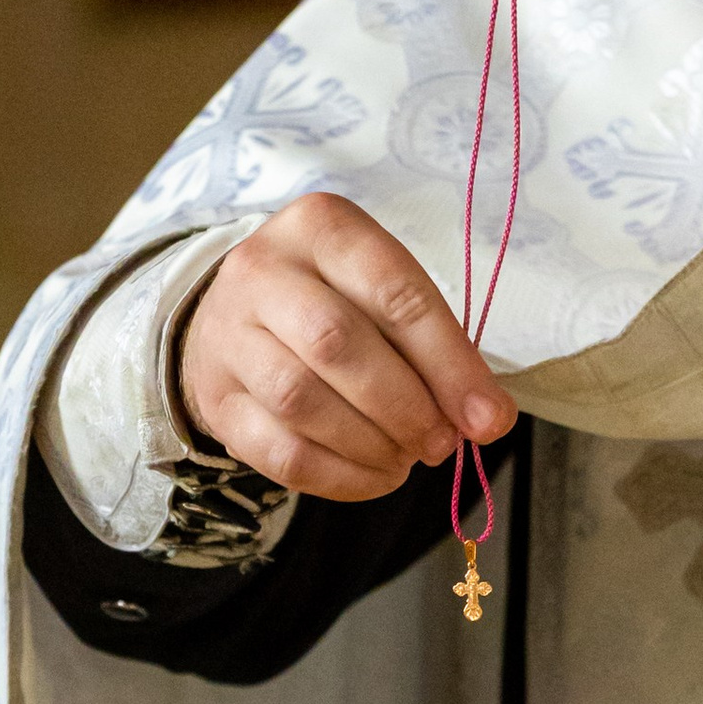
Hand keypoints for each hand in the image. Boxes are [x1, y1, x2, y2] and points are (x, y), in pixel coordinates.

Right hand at [179, 195, 515, 500]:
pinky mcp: (215, 398)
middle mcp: (261, 269)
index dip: (449, 363)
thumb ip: (435, 345)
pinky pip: (279, 452)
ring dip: (371, 443)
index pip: (394, 293)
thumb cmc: (333, 300)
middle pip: (337, 343)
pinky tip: (375, 475)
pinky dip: (340, 476)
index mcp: (319, 226)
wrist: (234, 317)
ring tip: (406, 456)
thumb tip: (486, 418)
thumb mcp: (382, 291)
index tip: (487, 418)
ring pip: (300, 400)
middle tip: (441, 442)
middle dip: (405, 406)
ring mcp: (228, 334)